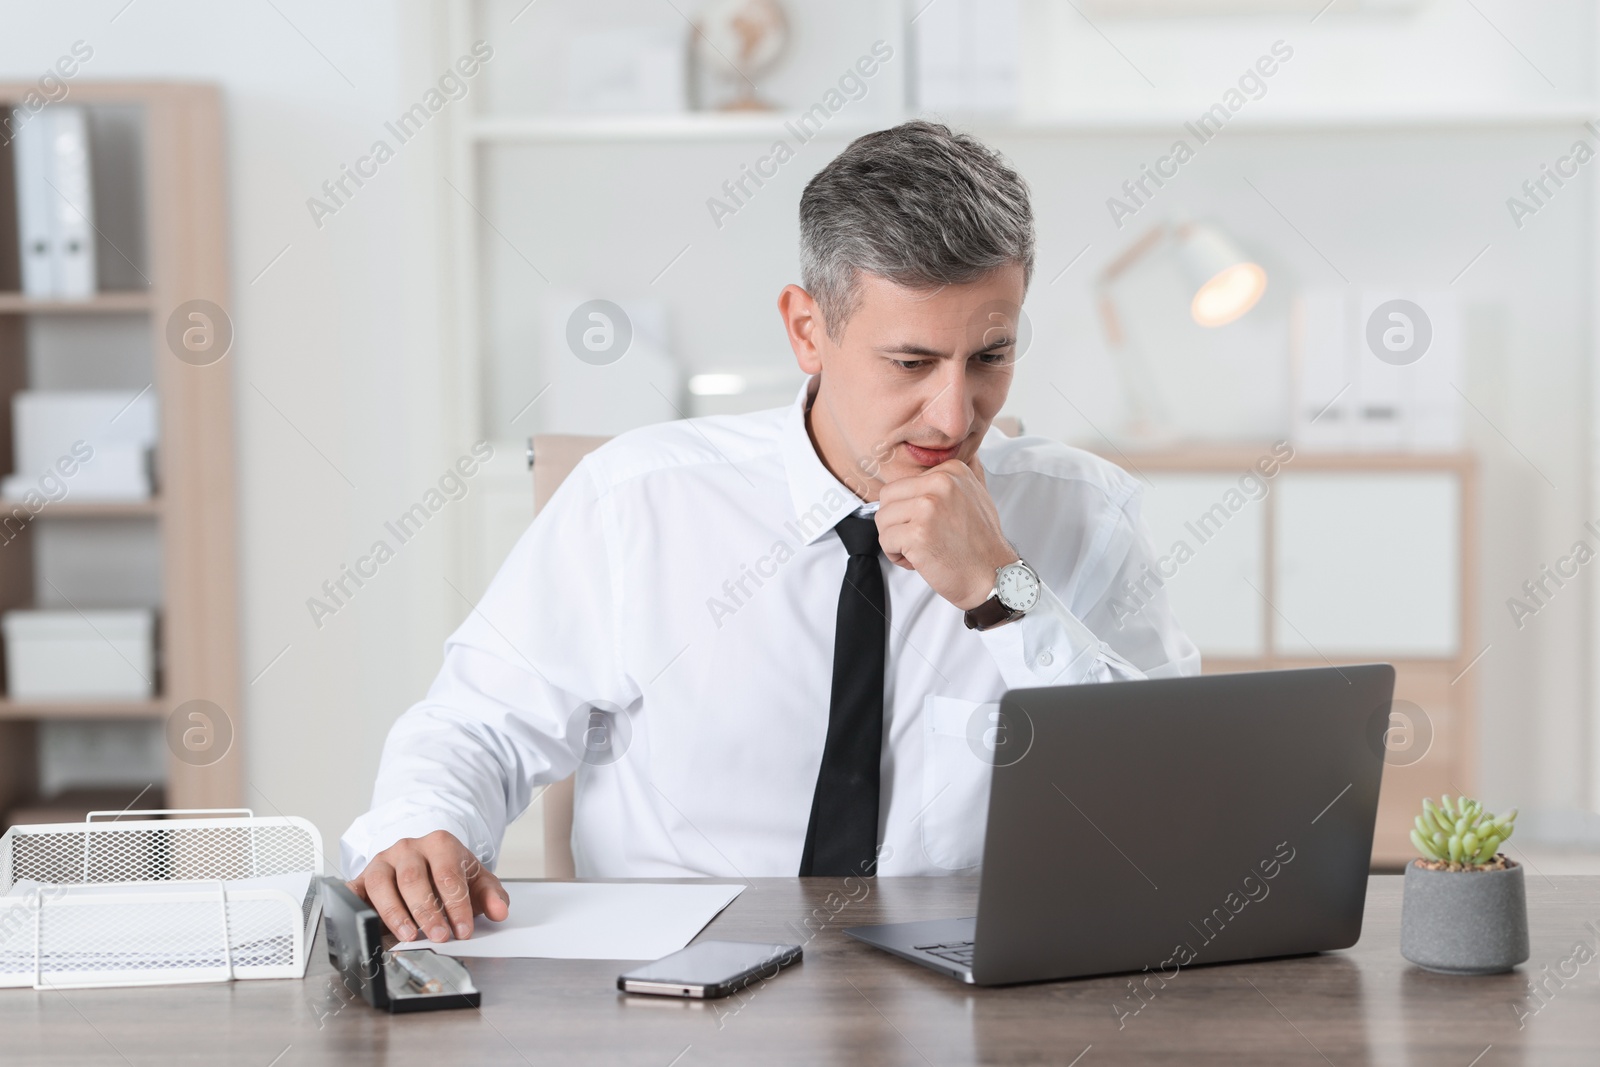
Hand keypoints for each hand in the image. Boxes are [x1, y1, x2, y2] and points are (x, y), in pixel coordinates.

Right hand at [348, 829, 509, 941]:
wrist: (426, 863)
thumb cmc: (451, 874)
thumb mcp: (477, 881)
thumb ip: (492, 896)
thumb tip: (500, 911)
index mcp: (440, 844)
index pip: (448, 874)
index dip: (456, 905)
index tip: (463, 931)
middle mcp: (409, 848)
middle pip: (414, 878)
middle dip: (427, 911)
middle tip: (439, 936)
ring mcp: (383, 860)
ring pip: (382, 883)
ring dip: (395, 913)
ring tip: (409, 936)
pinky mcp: (363, 876)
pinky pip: (354, 889)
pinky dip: (353, 904)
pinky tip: (360, 920)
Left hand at [875, 457, 1016, 610]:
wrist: (994, 575)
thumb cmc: (981, 544)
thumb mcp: (971, 497)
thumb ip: (944, 485)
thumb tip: (912, 484)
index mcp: (951, 471)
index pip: (903, 483)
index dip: (907, 508)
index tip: (925, 524)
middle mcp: (941, 483)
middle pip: (888, 497)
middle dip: (895, 522)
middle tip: (914, 538)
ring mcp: (928, 507)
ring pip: (883, 518)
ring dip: (894, 539)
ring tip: (917, 550)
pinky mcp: (918, 533)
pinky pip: (885, 540)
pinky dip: (895, 555)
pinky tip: (917, 560)